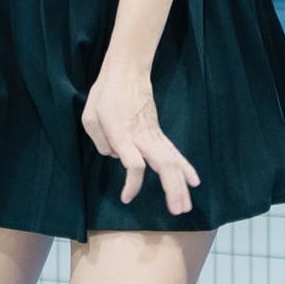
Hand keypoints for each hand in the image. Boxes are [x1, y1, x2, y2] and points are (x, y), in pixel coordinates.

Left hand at [81, 71, 199, 215]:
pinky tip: (194, 182)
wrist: (126, 72)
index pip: (134, 164)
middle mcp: (142, 136)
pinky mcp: (158, 132)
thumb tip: (115, 155)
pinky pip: (174, 153)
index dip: (132, 183)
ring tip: (186, 206)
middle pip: (163, 165)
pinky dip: (185, 168)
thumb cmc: (105, 94)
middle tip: (177, 211)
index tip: (126, 198)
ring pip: (172, 161)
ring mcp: (153, 134)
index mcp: (123, 134)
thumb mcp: (90, 117)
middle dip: (172, 189)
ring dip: (181, 184)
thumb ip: (99, 140)